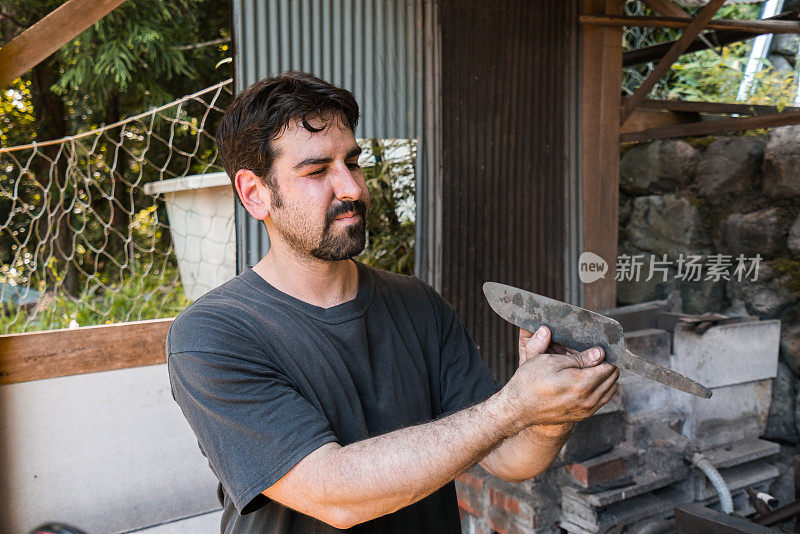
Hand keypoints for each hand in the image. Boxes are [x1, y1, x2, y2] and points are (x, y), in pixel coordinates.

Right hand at [500, 326, 618, 428]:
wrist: (518, 408)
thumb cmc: (530, 382)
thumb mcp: (550, 361)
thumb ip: (578, 358)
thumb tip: (599, 353)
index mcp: (581, 384)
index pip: (609, 366)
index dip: (603, 355)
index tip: (595, 348)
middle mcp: (588, 400)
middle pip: (612, 378)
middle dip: (606, 365)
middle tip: (591, 356)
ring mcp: (586, 410)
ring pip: (610, 390)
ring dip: (605, 378)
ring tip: (589, 368)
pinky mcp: (582, 416)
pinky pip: (602, 400)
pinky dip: (600, 389)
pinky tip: (586, 381)